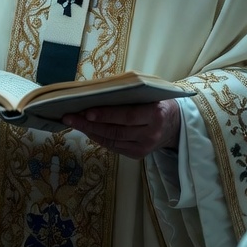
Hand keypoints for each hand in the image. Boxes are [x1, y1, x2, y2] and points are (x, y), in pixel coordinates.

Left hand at [63, 99, 180, 158]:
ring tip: (74, 122)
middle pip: (116, 130)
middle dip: (90, 124)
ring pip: (113, 141)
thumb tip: (100, 91)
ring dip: (91, 131)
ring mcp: (144, 147)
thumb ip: (131, 93)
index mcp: (156, 115)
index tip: (87, 112)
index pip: (127, 116)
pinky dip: (99, 138)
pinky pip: (114, 147)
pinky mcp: (137, 155)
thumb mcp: (152, 93)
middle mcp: (150, 134)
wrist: (175, 126)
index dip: (106, 115)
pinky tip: (87, 130)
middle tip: (70, 117)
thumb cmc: (159, 103)